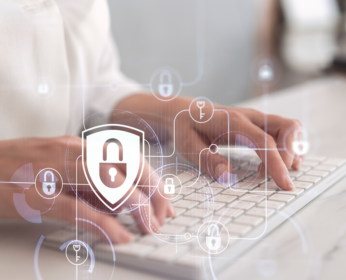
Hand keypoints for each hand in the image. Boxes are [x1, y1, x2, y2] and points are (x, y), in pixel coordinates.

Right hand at [0, 136, 173, 243]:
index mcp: (79, 147)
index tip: (165, 202)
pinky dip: (105, 224)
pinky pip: (78, 209)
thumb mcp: (61, 171)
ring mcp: (53, 171)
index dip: (153, 181)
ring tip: (149, 227)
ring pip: (108, 182)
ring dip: (136, 207)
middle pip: (126, 167)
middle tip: (163, 217)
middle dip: (153, 192)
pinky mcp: (34, 195)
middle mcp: (71, 152)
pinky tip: (121, 236)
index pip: (128, 160)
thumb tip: (123, 206)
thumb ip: (89, 185)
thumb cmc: (18, 171)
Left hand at [115, 95, 302, 190]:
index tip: (285, 185)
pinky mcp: (257, 124)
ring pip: (290, 128)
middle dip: (290, 155)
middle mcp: (249, 117)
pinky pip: (283, 131)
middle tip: (273, 177)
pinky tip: (269, 163)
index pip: (265, 141)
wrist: (183, 112)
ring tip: (270, 171)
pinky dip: (286, 148)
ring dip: (290, 151)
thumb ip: (207, 160)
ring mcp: (256, 119)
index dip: (278, 163)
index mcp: (233, 122)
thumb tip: (227, 175)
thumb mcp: (187, 146)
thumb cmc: (184, 128)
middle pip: (288, 128)